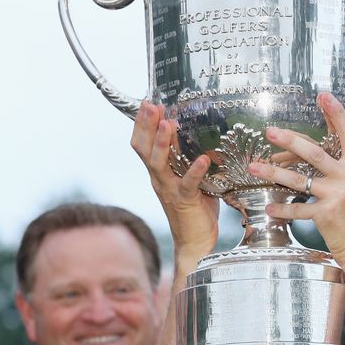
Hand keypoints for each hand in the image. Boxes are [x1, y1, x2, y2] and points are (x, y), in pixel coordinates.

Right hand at [129, 102, 218, 260]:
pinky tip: (202, 159)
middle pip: (144, 149)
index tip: (149, 103)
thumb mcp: (192, 178)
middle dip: (146, 125)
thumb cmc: (197, 208)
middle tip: (151, 105)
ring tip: (168, 124)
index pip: (143, 144)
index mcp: (159, 172)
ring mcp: (169, 190)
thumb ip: (190, 160)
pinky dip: (194, 170)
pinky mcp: (184, 201)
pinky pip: (187, 183)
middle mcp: (159, 178)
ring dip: (162, 142)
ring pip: (158, 163)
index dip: (143, 124)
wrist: (196, 241)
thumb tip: (201, 137)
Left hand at [247, 94, 344, 262]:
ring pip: (298, 180)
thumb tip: (314, 149)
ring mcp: (337, 196)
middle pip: (315, 153)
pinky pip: (297, 210)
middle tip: (269, 131)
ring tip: (254, 167)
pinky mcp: (326, 215)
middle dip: (289, 140)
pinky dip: (281, 208)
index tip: (323, 95)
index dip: (336, 113)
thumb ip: (341, 166)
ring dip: (273, 173)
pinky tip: (269, 206)